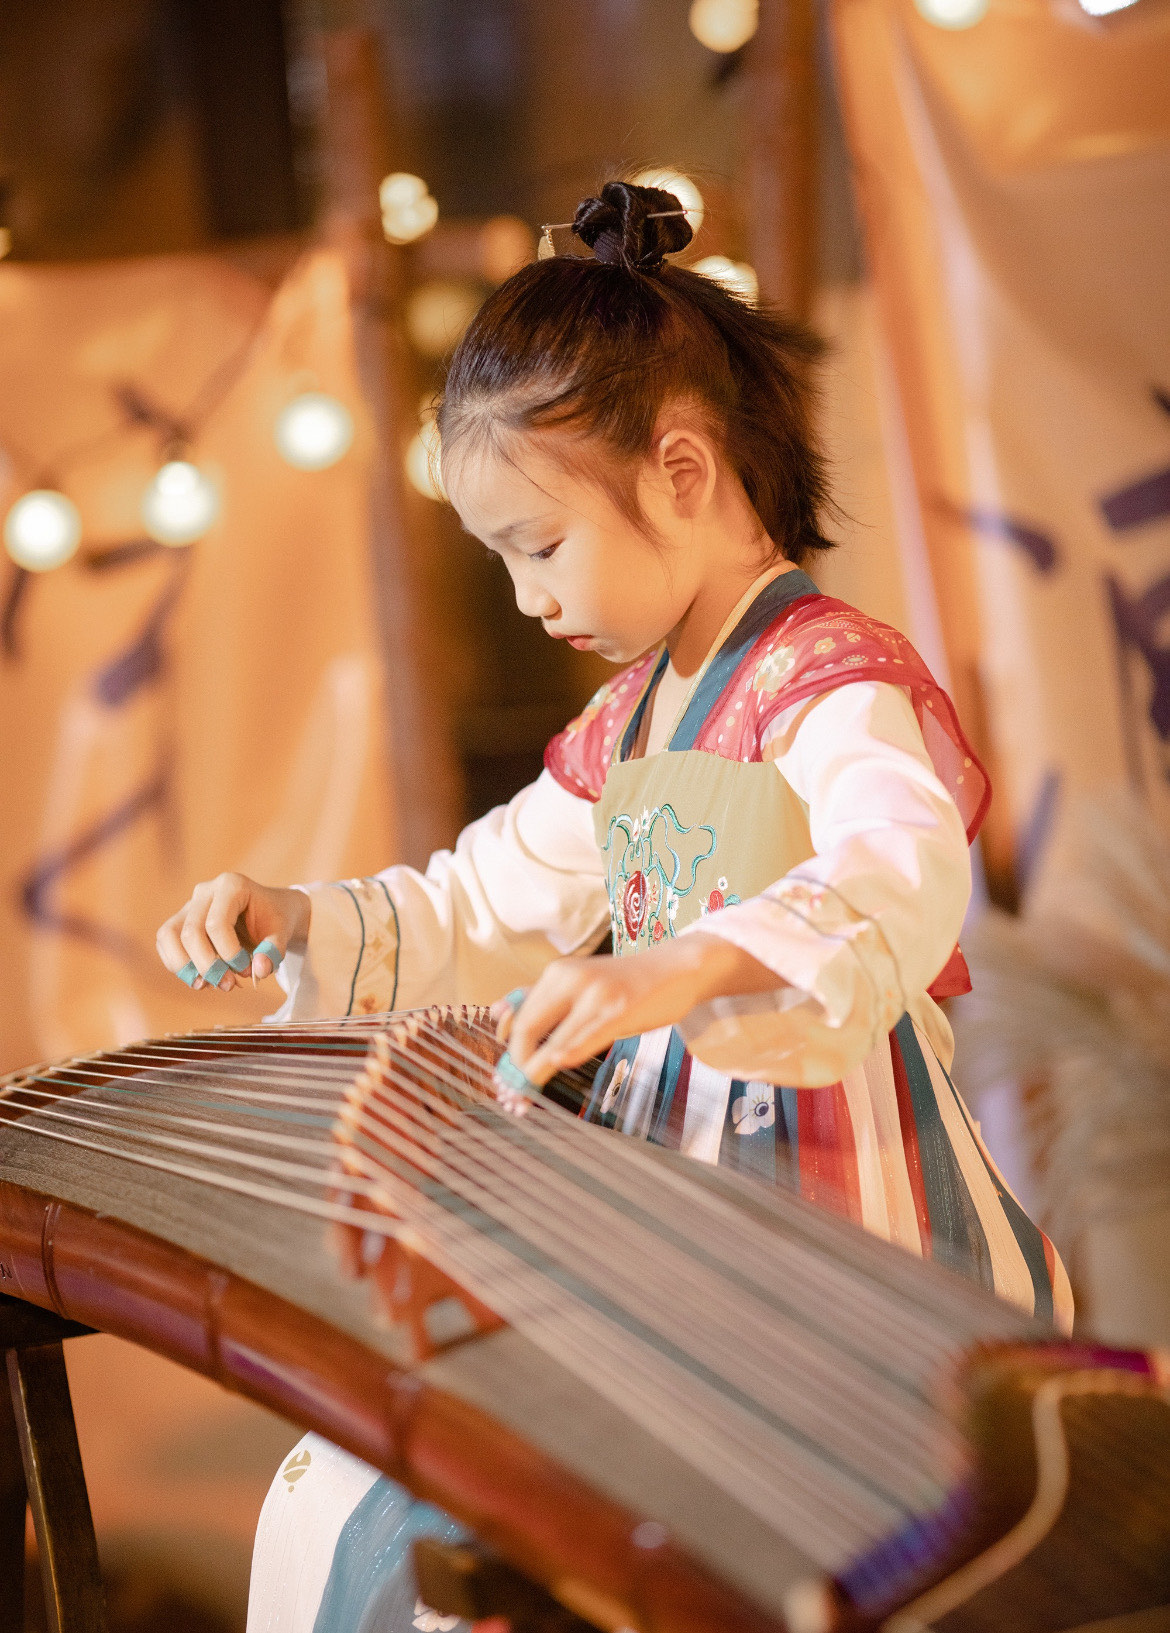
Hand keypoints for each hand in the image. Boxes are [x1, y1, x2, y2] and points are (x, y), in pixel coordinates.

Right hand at [156, 873, 309, 991]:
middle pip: (190, 932)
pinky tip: (201, 979)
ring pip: (168, 936)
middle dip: (208, 966)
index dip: (228, 953)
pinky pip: (165, 943)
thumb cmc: (274, 919)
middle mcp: (205, 891)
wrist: (268, 911)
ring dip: (185, 967)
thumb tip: (260, 971)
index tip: (247, 971)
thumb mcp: (282, 932)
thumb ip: (274, 950)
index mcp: (231, 885)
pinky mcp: (180, 920)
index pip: (216, 923)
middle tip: (229, 985)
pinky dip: (178, 965)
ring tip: (208, 985)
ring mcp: (189, 905)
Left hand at [492, 933, 780, 1103]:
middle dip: (517, 1066)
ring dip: (535, 1071)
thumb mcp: (580, 984)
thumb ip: (540, 997)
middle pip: (527, 1029)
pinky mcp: (618, 1010)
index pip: (517, 1018)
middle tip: (515, 1092)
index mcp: (557, 974)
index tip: (506, 1076)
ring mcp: (595, 995)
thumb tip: (495, 1013)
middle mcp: (570, 979)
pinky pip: (583, 1039)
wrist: (674, 969)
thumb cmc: (625, 984)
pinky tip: (556, 1066)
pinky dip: (565, 1055)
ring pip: (552, 1040)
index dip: (507, 1051)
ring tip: (528, 1094)